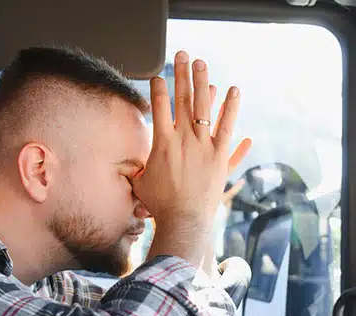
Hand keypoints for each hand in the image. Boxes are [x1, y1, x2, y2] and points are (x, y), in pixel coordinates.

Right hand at [134, 51, 250, 271]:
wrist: (184, 220)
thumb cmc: (160, 206)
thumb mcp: (140, 185)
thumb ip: (134, 170)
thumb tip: (123, 168)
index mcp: (161, 143)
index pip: (159, 107)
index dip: (157, 89)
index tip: (158, 75)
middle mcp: (183, 139)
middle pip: (182, 99)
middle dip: (182, 74)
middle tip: (182, 54)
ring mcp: (203, 146)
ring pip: (204, 107)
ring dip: (203, 82)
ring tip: (202, 64)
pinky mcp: (219, 155)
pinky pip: (227, 126)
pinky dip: (230, 108)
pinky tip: (233, 90)